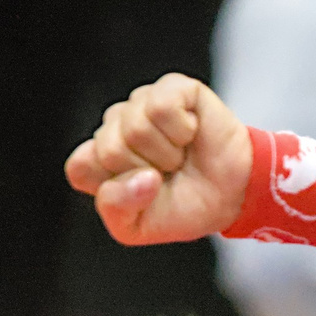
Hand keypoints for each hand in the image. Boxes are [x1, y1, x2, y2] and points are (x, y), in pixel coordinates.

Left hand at [64, 73, 252, 245]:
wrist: (234, 196)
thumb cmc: (186, 207)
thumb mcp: (136, 227)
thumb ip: (116, 208)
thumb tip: (142, 176)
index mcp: (101, 158)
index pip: (80, 167)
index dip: (113, 187)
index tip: (143, 194)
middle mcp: (116, 126)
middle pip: (108, 149)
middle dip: (146, 172)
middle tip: (169, 174)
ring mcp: (140, 103)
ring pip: (134, 128)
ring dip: (168, 153)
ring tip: (181, 155)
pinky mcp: (171, 88)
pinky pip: (160, 107)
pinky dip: (181, 130)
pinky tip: (190, 133)